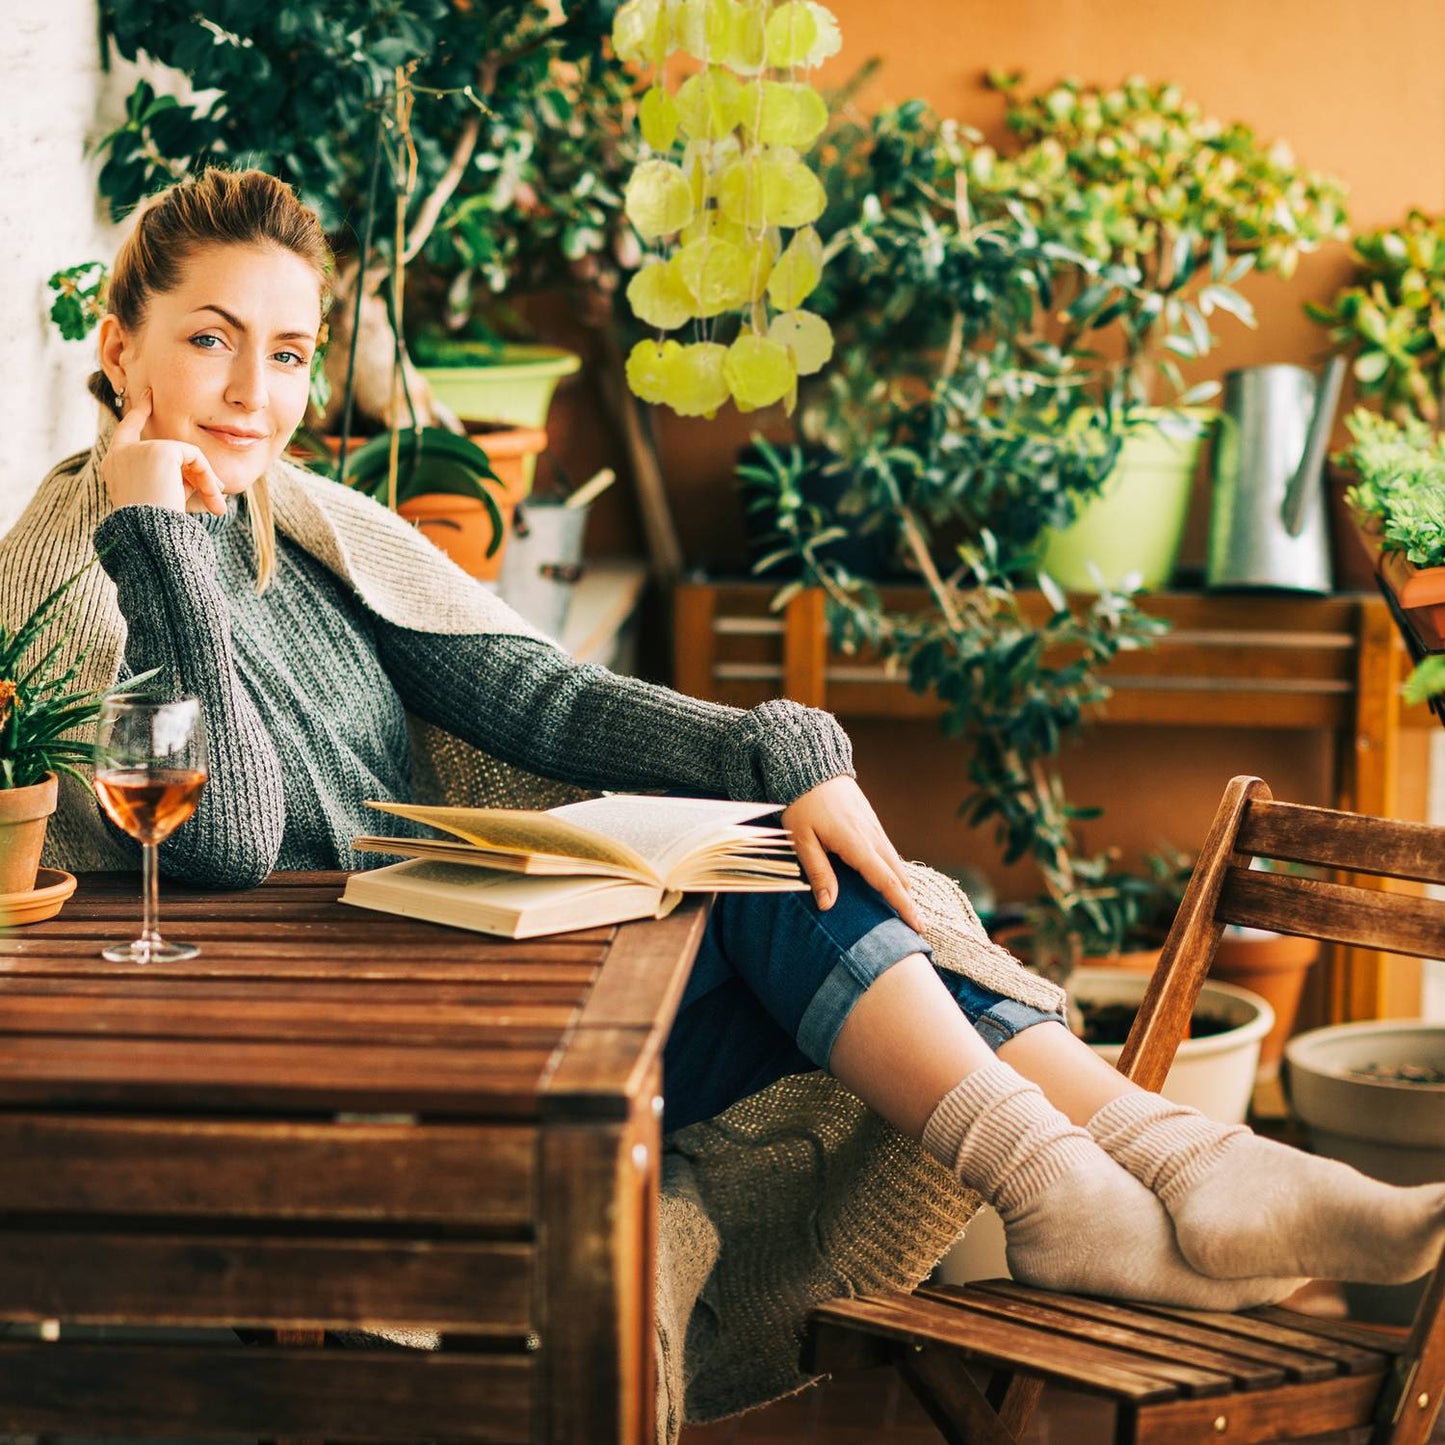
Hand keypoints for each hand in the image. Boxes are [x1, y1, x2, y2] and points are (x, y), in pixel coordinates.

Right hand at [101, 390, 225, 516]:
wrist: (149, 535)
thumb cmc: (156, 528)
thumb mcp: (162, 500)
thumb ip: (176, 480)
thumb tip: (212, 480)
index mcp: (114, 466)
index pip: (126, 430)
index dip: (140, 412)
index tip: (150, 395)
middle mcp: (119, 454)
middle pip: (168, 450)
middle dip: (197, 473)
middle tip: (220, 496)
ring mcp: (138, 450)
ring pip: (183, 455)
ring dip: (204, 482)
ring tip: (217, 508)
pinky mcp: (160, 451)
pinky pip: (192, 456)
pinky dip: (206, 476)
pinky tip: (211, 495)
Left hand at [781, 776, 921, 931]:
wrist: (811, 766)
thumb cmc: (802, 803)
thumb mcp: (802, 840)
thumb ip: (818, 872)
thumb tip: (828, 905)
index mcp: (857, 844)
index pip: (886, 881)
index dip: (903, 906)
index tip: (918, 926)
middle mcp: (872, 836)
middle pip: (898, 874)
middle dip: (909, 900)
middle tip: (917, 926)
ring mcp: (874, 827)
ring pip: (895, 861)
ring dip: (903, 885)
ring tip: (907, 907)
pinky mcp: (871, 821)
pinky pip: (888, 849)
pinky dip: (894, 868)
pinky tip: (890, 878)